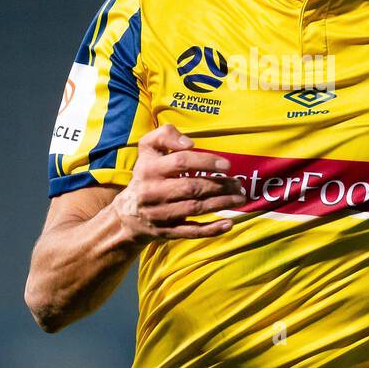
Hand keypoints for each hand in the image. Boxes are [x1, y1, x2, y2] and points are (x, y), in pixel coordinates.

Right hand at [112, 124, 245, 243]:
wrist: (128, 213)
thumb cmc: (147, 174)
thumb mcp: (148, 148)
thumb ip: (165, 135)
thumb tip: (189, 143)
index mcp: (149, 169)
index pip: (181, 162)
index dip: (206, 162)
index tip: (227, 165)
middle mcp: (153, 192)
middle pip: (191, 187)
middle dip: (219, 185)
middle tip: (238, 184)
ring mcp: (160, 214)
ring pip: (194, 209)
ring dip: (221, 203)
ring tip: (239, 198)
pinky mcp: (167, 232)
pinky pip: (191, 231)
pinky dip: (212, 229)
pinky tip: (229, 223)